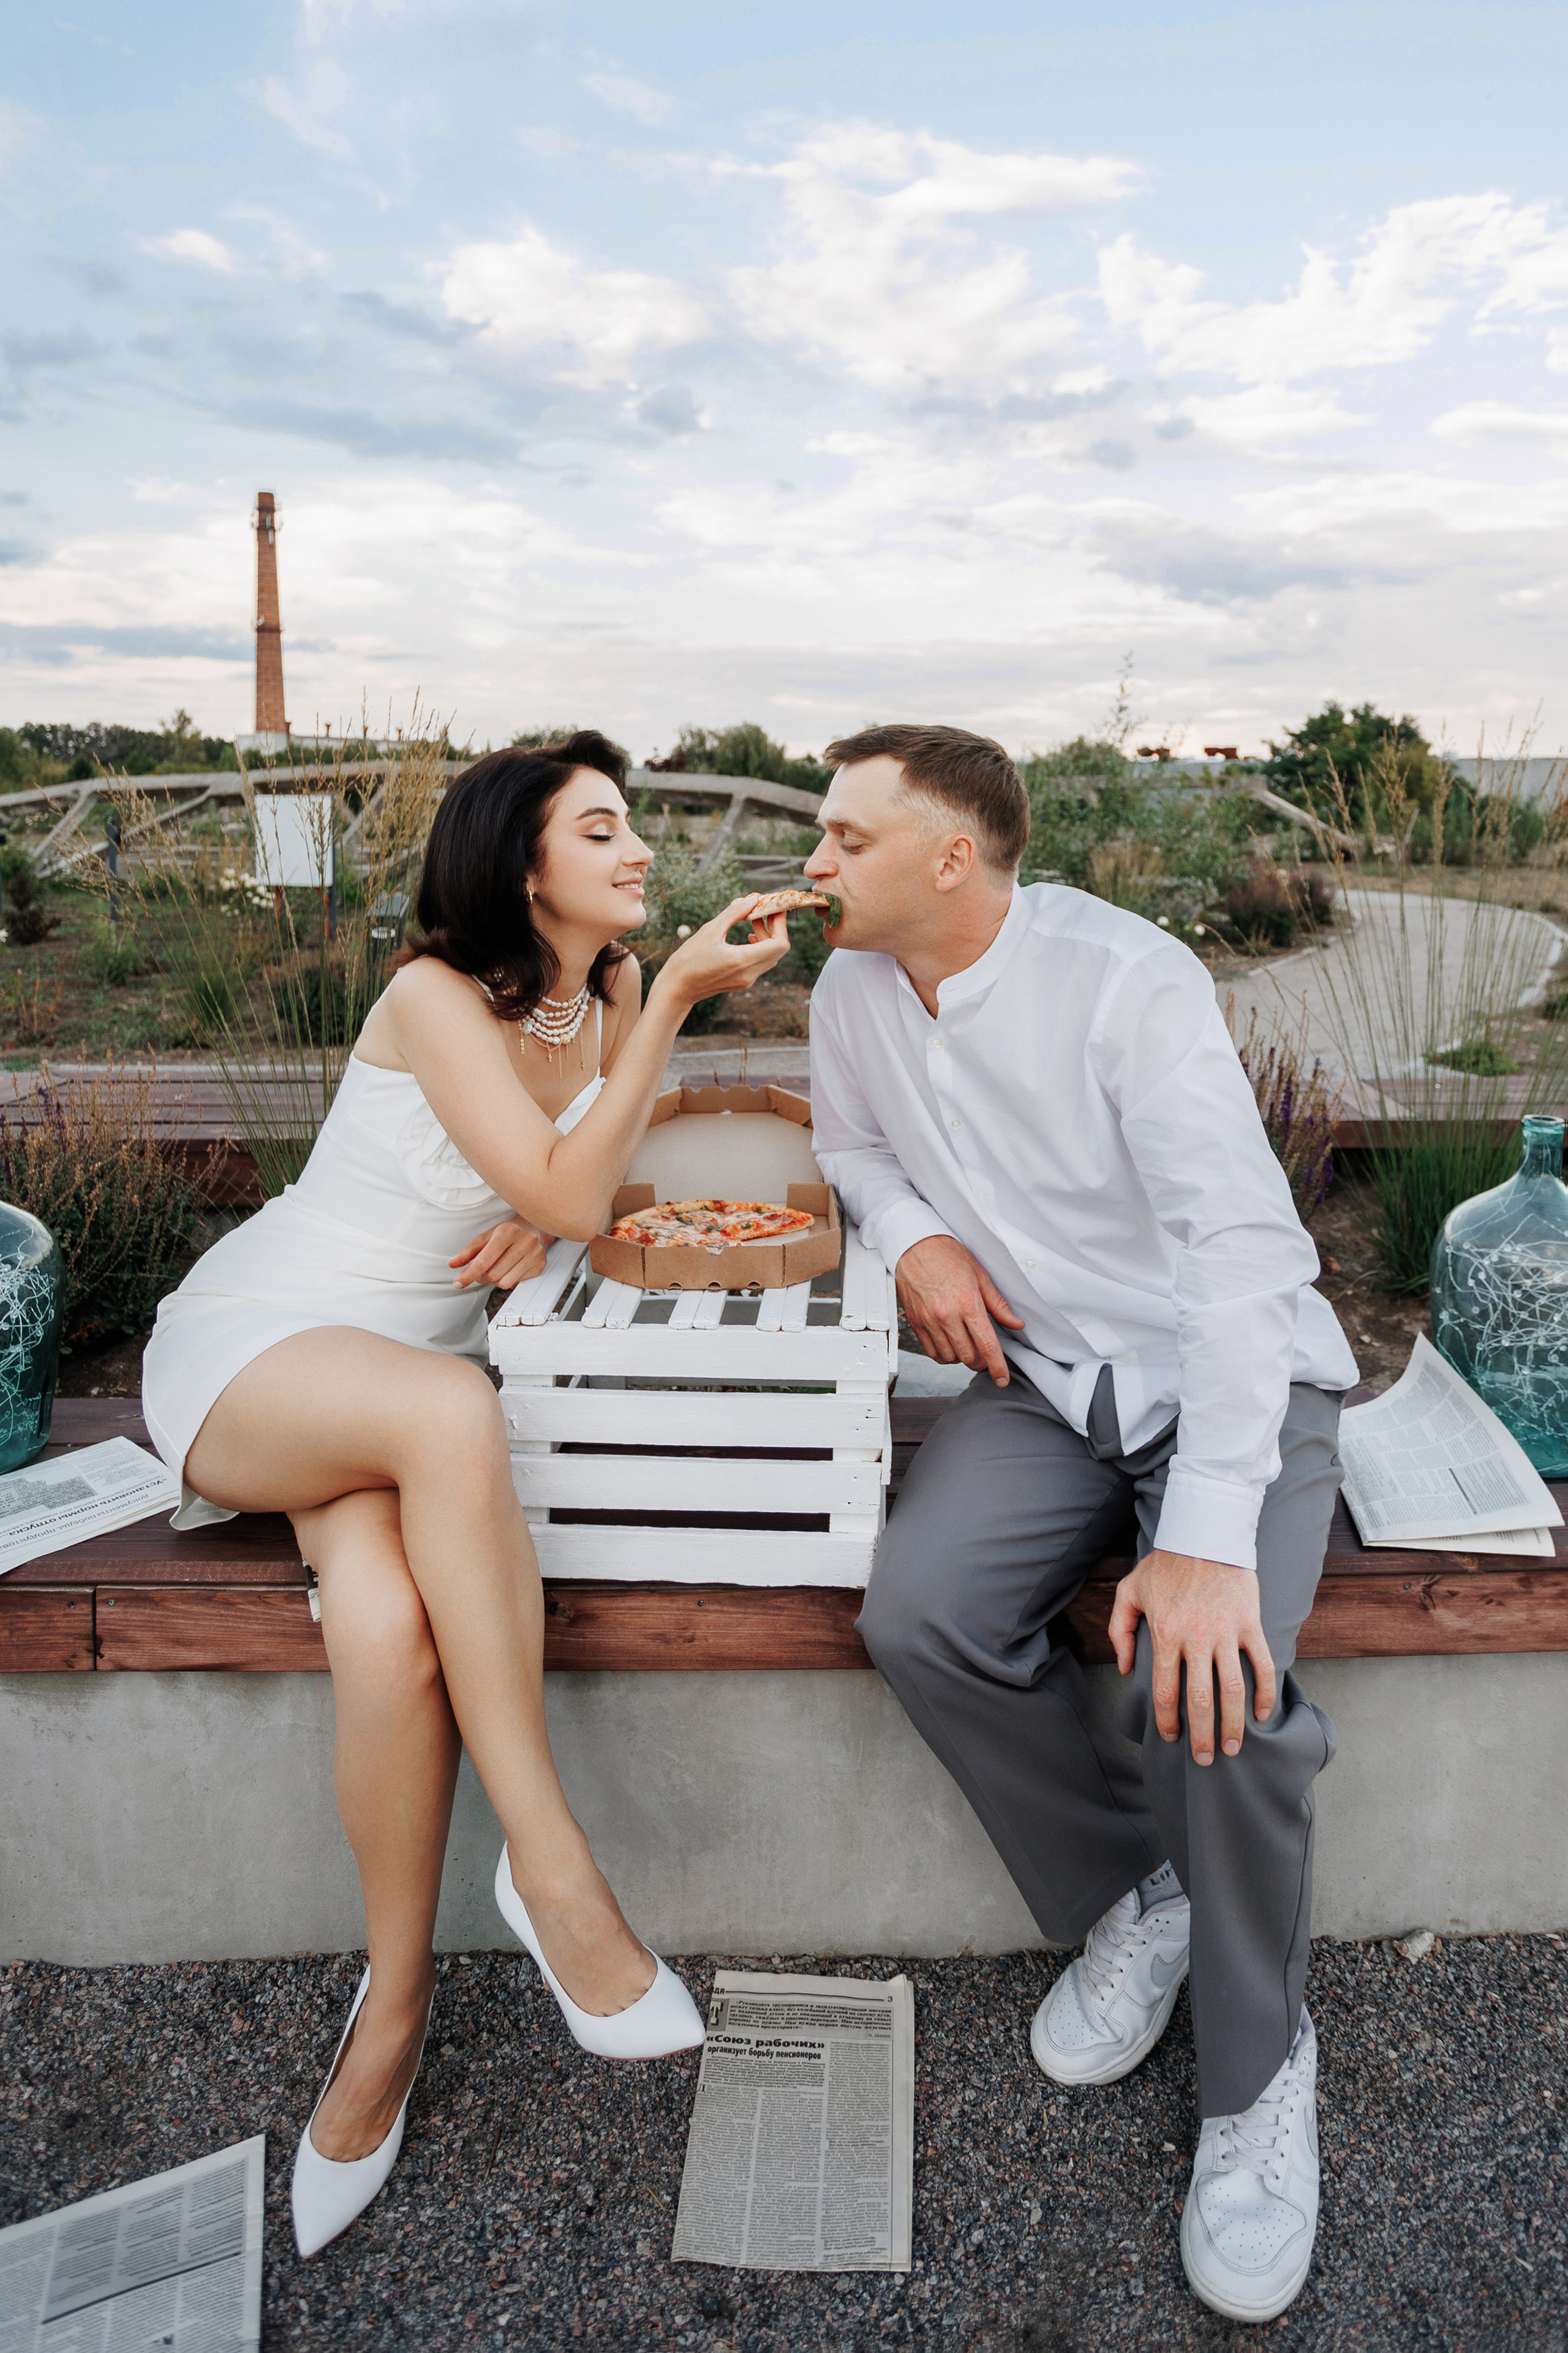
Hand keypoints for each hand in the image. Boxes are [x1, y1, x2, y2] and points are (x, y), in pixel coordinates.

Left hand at [449, 1218, 550, 1291]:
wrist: (535, 1227)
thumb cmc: (508, 1232)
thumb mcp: (486, 1237)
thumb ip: (468, 1251)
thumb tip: (452, 1264)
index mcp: (507, 1231)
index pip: (484, 1261)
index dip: (468, 1275)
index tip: (458, 1283)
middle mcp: (524, 1242)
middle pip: (493, 1275)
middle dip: (482, 1277)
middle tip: (483, 1269)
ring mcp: (534, 1254)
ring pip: (504, 1283)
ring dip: (495, 1280)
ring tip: (497, 1268)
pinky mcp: (540, 1265)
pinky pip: (516, 1284)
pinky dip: (508, 1280)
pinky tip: (510, 1269)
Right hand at [649, 897, 789, 1013]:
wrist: (677, 988)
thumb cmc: (688, 959)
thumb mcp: (709, 931)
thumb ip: (734, 914)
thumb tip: (753, 900)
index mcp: (742, 961)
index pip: (780, 943)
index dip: (781, 924)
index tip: (774, 908)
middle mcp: (749, 973)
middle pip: (779, 949)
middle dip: (775, 927)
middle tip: (763, 910)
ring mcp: (747, 980)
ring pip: (771, 956)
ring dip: (767, 936)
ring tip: (751, 919)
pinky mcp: (743, 982)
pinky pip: (761, 962)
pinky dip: (760, 946)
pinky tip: (747, 935)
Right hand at [895, 1234, 1025, 1385]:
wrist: (915, 1245)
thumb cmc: (947, 1256)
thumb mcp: (980, 1276)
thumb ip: (998, 1305)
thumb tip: (1016, 1323)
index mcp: (967, 1304)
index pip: (987, 1346)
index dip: (997, 1367)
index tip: (1002, 1379)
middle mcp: (947, 1316)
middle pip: (969, 1357)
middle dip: (982, 1361)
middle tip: (986, 1354)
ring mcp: (929, 1321)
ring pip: (950, 1358)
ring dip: (962, 1358)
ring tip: (967, 1345)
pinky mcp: (916, 1323)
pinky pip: (932, 1353)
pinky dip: (944, 1355)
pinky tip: (950, 1345)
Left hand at [1108, 1549, 1276, 1764]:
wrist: (1205, 1533)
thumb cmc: (1165, 1564)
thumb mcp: (1130, 1591)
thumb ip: (1120, 1630)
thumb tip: (1124, 1668)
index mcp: (1165, 1633)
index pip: (1165, 1690)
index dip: (1167, 1720)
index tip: (1170, 1737)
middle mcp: (1196, 1638)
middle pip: (1201, 1699)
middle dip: (1201, 1736)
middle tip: (1203, 1760)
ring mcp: (1227, 1632)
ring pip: (1233, 1689)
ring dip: (1233, 1724)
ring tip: (1231, 1748)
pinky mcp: (1250, 1624)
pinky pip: (1262, 1665)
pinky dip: (1265, 1693)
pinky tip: (1261, 1715)